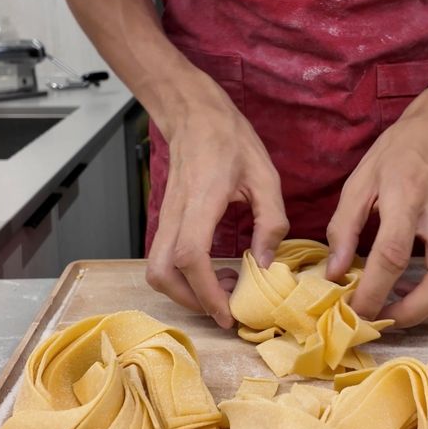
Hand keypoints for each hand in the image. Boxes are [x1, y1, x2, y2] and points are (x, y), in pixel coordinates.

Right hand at [146, 70, 288, 327]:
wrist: (195, 116)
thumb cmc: (230, 141)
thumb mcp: (265, 177)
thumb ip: (270, 222)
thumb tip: (264, 263)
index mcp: (201, 202)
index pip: (191, 257)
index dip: (206, 292)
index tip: (228, 312)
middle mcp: (175, 215)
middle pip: (162, 273)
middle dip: (190, 301)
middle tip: (225, 305)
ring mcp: (166, 218)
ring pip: (157, 270)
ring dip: (185, 291)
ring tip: (223, 287)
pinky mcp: (167, 220)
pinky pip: (164, 258)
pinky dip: (184, 277)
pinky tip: (216, 269)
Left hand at [326, 83, 427, 326]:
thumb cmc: (399, 151)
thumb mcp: (360, 180)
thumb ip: (345, 227)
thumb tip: (334, 271)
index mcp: (407, 199)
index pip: (392, 256)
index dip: (373, 291)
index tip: (355, 311)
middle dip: (414, 313)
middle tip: (383, 320)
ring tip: (399, 310)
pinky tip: (417, 292)